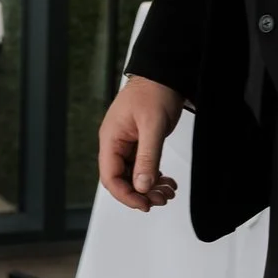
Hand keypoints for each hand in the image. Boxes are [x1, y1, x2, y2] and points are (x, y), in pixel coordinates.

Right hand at [96, 75, 184, 211]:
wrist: (163, 74)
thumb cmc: (154, 91)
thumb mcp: (153, 126)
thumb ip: (147, 157)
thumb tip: (141, 186)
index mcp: (111, 139)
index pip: (110, 177)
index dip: (125, 195)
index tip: (144, 204)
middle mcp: (116, 143)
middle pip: (121, 180)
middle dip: (140, 194)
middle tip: (161, 199)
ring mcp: (127, 144)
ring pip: (133, 176)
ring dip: (149, 187)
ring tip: (167, 192)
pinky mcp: (139, 143)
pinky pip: (142, 167)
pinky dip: (154, 177)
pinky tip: (167, 181)